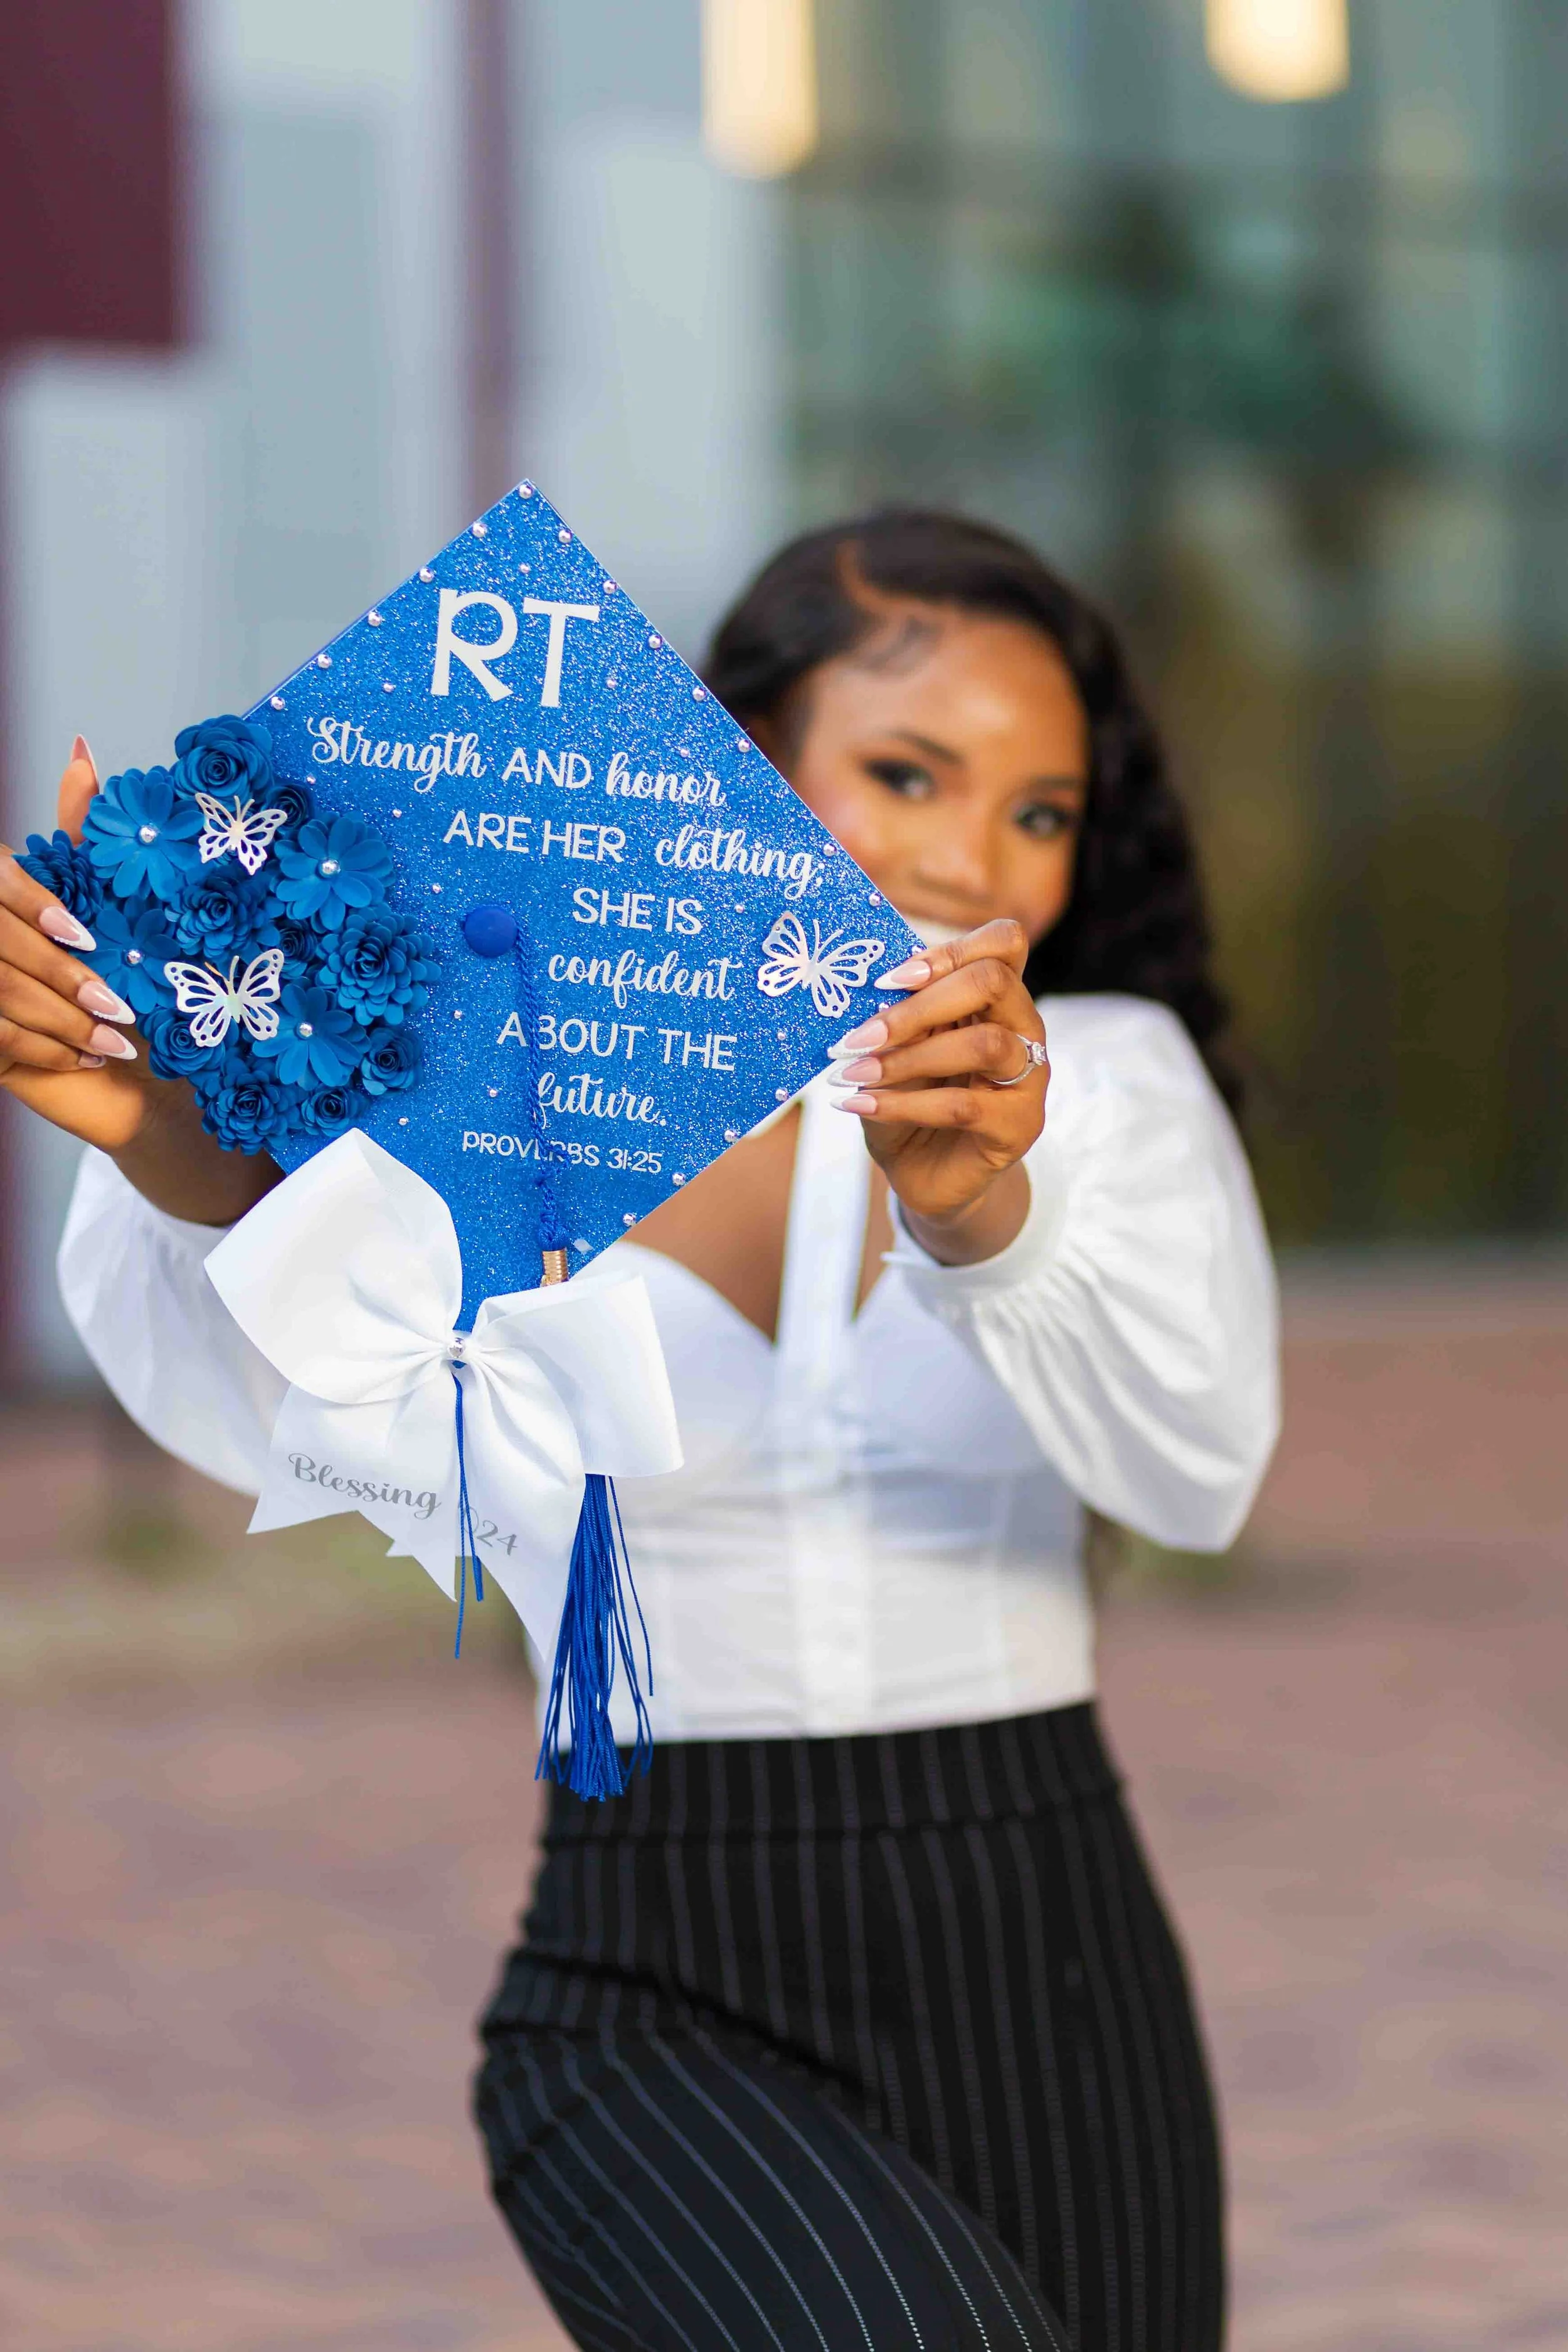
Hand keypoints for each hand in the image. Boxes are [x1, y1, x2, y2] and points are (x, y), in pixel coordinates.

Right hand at [0, 742, 279, 1221]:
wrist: (152, 1078)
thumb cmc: (140, 982)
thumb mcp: (119, 905)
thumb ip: (86, 837)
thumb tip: (82, 751)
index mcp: (8, 906)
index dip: (33, 905)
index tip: (85, 932)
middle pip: (0, 948)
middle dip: (59, 974)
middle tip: (118, 999)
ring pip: (1, 997)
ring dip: (63, 1019)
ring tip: (120, 1036)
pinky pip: (3, 1043)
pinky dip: (55, 1053)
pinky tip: (97, 1059)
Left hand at [828, 918, 1046, 1264]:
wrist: (925, 1171)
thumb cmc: (909, 1097)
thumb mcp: (896, 1048)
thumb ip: (897, 1016)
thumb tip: (868, 989)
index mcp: (996, 997)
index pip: (1003, 943)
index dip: (947, 952)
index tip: (887, 981)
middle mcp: (1023, 1028)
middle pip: (995, 981)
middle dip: (920, 1005)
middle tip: (861, 1037)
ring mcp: (1030, 1077)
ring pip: (985, 1044)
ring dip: (908, 1057)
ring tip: (855, 1074)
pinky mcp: (1020, 1126)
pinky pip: (963, 1106)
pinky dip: (902, 1104)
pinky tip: (862, 1105)